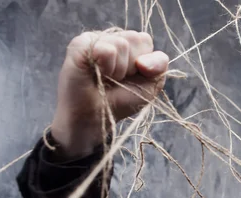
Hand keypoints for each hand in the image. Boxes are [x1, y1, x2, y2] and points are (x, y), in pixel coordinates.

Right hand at [51, 30, 168, 157]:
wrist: (97, 117)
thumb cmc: (121, 100)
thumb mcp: (151, 84)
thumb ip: (159, 64)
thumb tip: (143, 60)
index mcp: (128, 45)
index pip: (144, 39)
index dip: (144, 62)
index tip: (132, 76)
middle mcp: (111, 38)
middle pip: (135, 38)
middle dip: (132, 66)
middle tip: (117, 79)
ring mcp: (95, 39)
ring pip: (122, 44)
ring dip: (119, 70)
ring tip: (106, 78)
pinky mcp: (81, 45)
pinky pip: (106, 50)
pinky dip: (106, 68)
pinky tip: (96, 74)